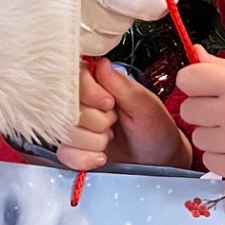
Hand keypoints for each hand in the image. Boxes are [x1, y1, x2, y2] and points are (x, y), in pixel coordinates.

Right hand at [57, 59, 191, 171]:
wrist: (159, 160)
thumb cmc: (156, 128)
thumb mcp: (145, 105)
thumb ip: (122, 86)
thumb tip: (101, 64)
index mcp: (101, 83)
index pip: (75, 77)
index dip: (89, 93)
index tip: (110, 104)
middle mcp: (85, 102)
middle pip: (68, 107)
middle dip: (96, 122)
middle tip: (115, 123)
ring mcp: (77, 125)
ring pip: (66, 132)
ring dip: (93, 141)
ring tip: (110, 139)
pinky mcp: (74, 148)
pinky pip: (65, 154)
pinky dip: (85, 158)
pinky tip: (102, 157)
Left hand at [175, 51, 224, 184]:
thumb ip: (223, 65)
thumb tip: (194, 52)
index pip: (186, 78)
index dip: (194, 84)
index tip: (206, 89)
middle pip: (187, 109)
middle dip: (203, 111)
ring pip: (197, 137)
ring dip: (213, 136)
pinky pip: (208, 160)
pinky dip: (221, 157)